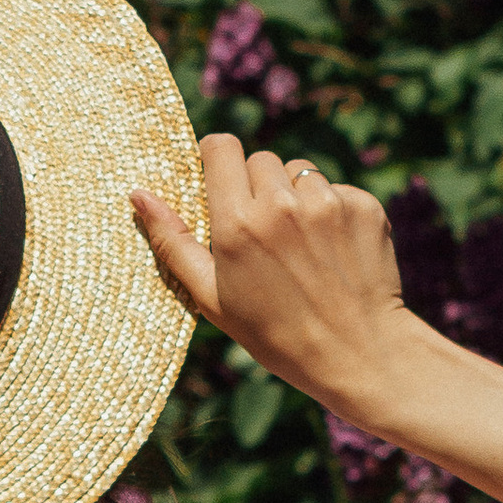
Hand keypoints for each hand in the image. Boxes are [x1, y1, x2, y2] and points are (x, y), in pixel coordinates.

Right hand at [133, 134, 421, 426]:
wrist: (359, 355)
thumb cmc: (275, 333)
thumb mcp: (212, 296)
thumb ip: (173, 241)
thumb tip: (137, 193)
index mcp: (238, 223)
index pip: (221, 147)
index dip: (217, 159)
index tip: (221, 181)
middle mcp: (282, 205)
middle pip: (260, 160)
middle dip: (258, 186)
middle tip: (264, 233)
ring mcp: (328, 203)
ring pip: (300, 172)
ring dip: (296, 197)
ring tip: (302, 246)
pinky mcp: (364, 207)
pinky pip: (337, 188)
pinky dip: (333, 211)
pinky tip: (334, 251)